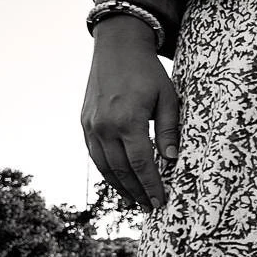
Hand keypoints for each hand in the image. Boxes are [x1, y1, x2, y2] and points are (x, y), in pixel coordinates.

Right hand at [81, 15, 180, 210]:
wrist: (116, 48)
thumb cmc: (148, 73)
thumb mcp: (168, 98)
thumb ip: (170, 130)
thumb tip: (171, 160)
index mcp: (128, 120)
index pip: (141, 163)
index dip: (151, 186)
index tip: (161, 202)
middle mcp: (105, 126)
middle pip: (122, 170)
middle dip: (137, 192)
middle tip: (151, 208)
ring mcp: (91, 125)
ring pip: (105, 166)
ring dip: (120, 186)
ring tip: (136, 201)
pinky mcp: (85, 123)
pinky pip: (94, 154)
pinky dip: (107, 171)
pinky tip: (119, 181)